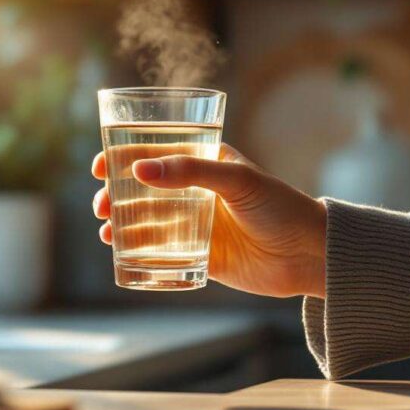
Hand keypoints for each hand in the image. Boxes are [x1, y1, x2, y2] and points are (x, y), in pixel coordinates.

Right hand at [92, 144, 326, 297]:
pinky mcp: (201, 256)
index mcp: (206, 163)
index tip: (100, 167)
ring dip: (122, 223)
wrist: (309, 255)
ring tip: (107, 230)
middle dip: (116, 196)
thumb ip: (189, 173)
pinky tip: (122, 252)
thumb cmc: (280, 207)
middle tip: (101, 206)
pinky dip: (138, 251)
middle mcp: (197, 192)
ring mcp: (197, 224)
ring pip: (148, 221)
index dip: (123, 157)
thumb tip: (139, 169)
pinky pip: (162, 253)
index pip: (156, 154)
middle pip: (144, 190)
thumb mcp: (236, 180)